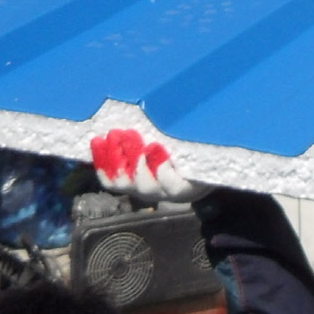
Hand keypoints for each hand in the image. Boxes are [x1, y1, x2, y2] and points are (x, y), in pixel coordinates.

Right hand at [90, 128, 206, 202]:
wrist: (217, 167)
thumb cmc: (183, 153)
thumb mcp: (159, 144)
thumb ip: (140, 139)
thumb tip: (119, 119)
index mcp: (140, 181)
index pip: (111, 180)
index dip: (101, 161)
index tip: (96, 140)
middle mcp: (151, 191)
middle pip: (124, 184)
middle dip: (115, 159)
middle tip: (115, 134)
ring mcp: (167, 193)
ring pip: (144, 185)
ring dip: (136, 160)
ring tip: (135, 138)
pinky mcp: (186, 190)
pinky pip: (169, 183)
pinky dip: (159, 165)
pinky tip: (157, 147)